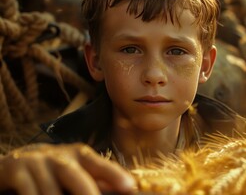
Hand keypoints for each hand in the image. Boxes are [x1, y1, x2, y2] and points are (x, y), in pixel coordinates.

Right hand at [0, 143, 135, 194]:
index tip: (130, 187)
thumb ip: (95, 180)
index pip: (99, 164)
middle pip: (76, 176)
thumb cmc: (54, 170)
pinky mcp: (17, 169)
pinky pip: (29, 193)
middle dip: (87, 194)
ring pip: (50, 191)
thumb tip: (126, 189)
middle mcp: (59, 155)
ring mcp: (37, 161)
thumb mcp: (75, 172)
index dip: (115, 175)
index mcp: (79, 154)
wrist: (16, 162)